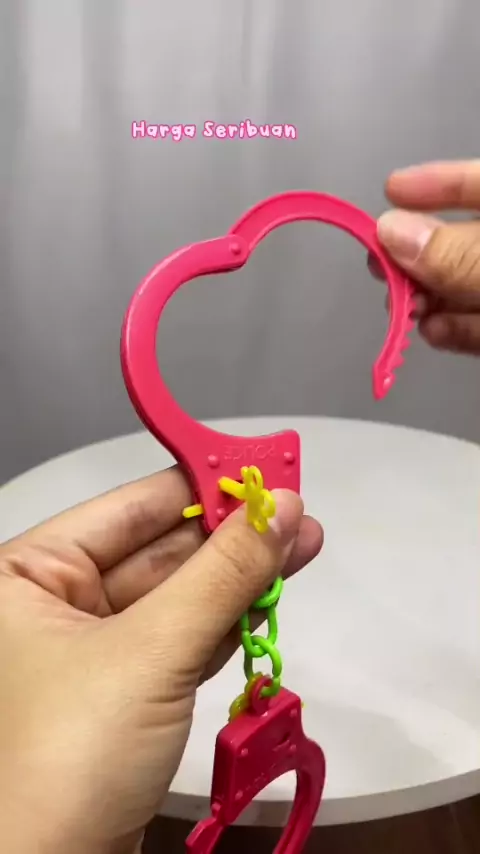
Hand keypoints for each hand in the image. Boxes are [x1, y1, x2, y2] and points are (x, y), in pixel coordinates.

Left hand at [0, 466, 322, 853]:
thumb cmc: (71, 752)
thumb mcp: (151, 650)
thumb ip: (222, 574)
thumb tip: (281, 506)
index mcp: (26, 574)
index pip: (127, 509)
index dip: (199, 485)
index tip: (261, 472)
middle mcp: (50, 605)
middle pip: (156, 551)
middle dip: (230, 537)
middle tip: (296, 514)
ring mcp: (88, 652)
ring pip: (173, 597)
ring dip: (236, 579)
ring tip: (301, 546)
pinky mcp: (121, 695)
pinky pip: (177, 641)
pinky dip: (222, 623)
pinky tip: (267, 598)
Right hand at [369, 159, 479, 354]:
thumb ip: (459, 254)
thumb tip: (393, 232)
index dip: (439, 181)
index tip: (391, 190)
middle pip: (468, 239)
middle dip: (422, 250)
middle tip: (381, 263)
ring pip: (470, 285)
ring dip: (431, 296)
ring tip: (404, 308)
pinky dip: (455, 328)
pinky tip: (430, 331)